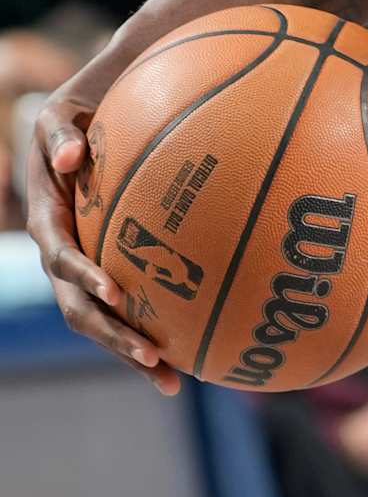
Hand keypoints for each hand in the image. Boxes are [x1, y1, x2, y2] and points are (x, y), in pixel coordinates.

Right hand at [25, 80, 180, 391]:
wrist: (82, 128)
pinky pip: (128, 313)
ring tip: (172, 383)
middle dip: (113, 338)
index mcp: (48, 221)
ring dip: (132, 355)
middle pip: (80, 309)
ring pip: (103, 324)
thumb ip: (59, 133)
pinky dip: (153, 338)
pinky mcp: (108, 277)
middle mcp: (61, 256)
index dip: (84, 278)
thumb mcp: (60, 114)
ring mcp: (83, 273)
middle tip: (151, 357)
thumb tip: (66, 155)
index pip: (61, 258)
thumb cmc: (76, 117)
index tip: (116, 294)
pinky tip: (191, 362)